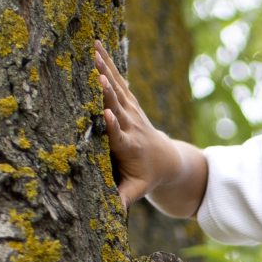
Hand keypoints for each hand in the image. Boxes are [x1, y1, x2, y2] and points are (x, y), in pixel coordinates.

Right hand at [95, 43, 190, 208]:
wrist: (170, 160)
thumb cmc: (147, 178)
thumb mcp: (137, 190)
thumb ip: (124, 199)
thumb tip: (111, 214)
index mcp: (129, 147)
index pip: (120, 135)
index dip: (113, 125)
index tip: (106, 113)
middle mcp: (131, 125)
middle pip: (117, 105)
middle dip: (106, 89)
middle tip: (95, 71)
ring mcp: (132, 111)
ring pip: (117, 87)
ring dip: (105, 68)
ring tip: (92, 49)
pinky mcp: (130, 102)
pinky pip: (119, 80)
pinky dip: (107, 64)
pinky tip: (96, 46)